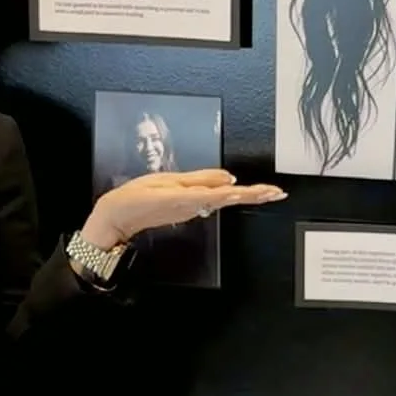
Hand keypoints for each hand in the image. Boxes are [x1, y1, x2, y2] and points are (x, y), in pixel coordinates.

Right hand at [81, 168, 285, 247]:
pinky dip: (228, 197)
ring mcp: (192, 209)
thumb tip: (230, 178)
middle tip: (278, 193)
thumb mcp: (169, 182)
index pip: (230, 194)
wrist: (117, 216)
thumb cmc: (137, 197)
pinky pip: (211, 202)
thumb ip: (201, 179)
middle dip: (256, 196)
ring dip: (245, 196)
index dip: (252, 193)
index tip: (271, 192)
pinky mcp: (186, 209)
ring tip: (266, 192)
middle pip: (231, 198)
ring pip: (224, 200)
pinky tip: (236, 191)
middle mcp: (197, 206)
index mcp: (193, 198)